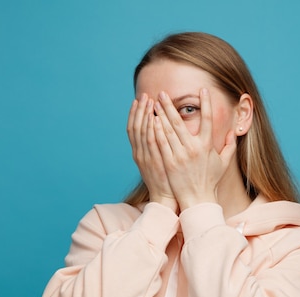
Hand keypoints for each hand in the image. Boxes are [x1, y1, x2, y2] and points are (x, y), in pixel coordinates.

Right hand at [127, 94, 177, 211]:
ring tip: (149, 101)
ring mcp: (145, 158)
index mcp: (139, 152)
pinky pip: (151, 143)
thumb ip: (157, 146)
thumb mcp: (157, 162)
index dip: (135, 113)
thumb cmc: (166, 180)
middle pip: (136, 127)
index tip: (139, 99)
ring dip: (145, 115)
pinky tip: (154, 118)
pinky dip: (150, 130)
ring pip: (142, 132)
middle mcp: (139, 154)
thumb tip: (161, 130)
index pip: (134, 128)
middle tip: (144, 95)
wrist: (165, 199)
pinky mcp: (154, 163)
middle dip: (139, 110)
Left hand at [153, 88, 236, 210]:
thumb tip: (234, 133)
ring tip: (154, 103)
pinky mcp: (169, 162)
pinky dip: (156, 130)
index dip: (206, 103)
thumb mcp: (224, 163)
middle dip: (171, 105)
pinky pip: (161, 143)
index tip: (202, 89)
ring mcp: (180, 155)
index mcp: (207, 146)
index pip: (208, 119)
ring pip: (169, 130)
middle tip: (164, 93)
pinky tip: (152, 120)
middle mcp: (194, 148)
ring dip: (161, 114)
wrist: (197, 199)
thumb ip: (230, 146)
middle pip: (181, 121)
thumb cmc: (210, 181)